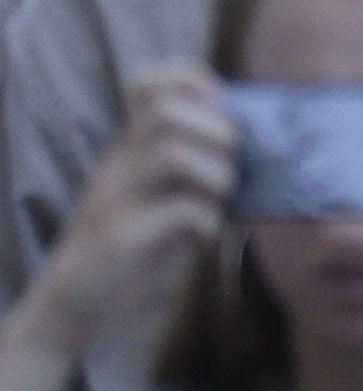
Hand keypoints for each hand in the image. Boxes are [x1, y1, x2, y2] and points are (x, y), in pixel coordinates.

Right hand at [30, 69, 239, 359]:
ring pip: (175, 154)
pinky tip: (203, 239)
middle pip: (169, 111)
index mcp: (131, 150)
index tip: (222, 109)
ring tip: (219, 204)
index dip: (192, 80)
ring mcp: (116, 198)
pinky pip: (182, 211)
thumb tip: (260, 145)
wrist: (74, 310)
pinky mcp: (120, 237)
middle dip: (218, 133)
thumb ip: (194, 168)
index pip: (148, 84)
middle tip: (230, 171)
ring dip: (217, 176)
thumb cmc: (134, 253)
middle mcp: (119, 165)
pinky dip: (208, 222)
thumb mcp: (164, 199)